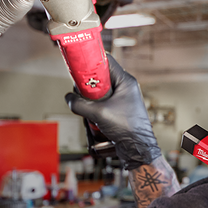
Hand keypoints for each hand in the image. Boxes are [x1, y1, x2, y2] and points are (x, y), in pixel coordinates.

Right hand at [65, 55, 161, 169]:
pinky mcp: (120, 109)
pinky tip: (93, 117)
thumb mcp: (98, 113)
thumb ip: (80, 104)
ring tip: (88, 108)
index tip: (78, 64)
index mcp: (126, 81)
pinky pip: (103, 102)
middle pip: (101, 76)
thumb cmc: (127, 128)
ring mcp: (123, 98)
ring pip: (101, 90)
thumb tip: (69, 98)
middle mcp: (125, 87)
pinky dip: (95, 107)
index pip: (106, 60)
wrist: (138, 147)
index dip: (91, 60)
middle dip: (88, 83)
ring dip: (91, 98)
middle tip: (80, 91)